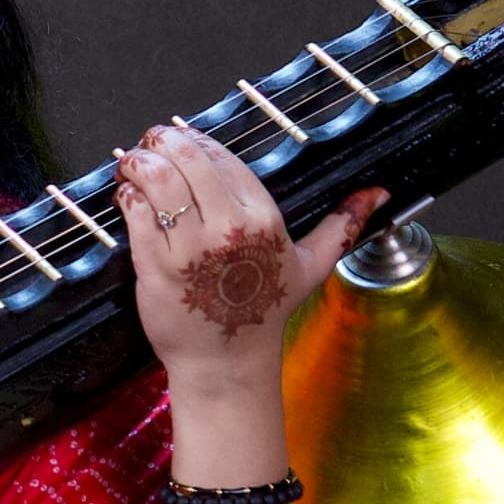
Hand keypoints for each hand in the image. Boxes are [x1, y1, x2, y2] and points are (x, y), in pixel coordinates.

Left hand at [109, 128, 380, 395]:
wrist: (226, 363)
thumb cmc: (262, 313)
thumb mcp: (311, 266)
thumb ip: (342, 225)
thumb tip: (378, 195)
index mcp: (264, 218)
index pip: (222, 157)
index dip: (195, 141)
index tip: (181, 141)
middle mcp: (230, 227)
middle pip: (186, 157)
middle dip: (161, 140)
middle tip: (150, 142)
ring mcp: (192, 247)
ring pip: (157, 177)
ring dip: (138, 162)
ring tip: (133, 165)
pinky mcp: (157, 265)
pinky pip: (136, 211)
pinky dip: (126, 195)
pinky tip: (126, 195)